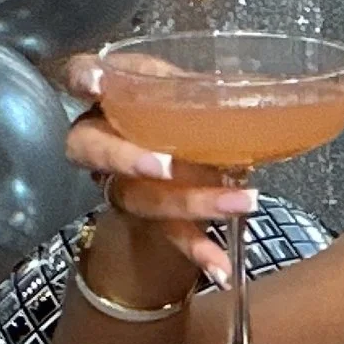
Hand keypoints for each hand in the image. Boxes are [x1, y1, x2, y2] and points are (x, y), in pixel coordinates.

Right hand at [61, 54, 246, 287]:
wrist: (190, 164)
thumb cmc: (185, 115)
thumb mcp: (192, 93)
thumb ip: (205, 91)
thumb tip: (264, 92)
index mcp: (115, 97)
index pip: (79, 76)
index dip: (81, 78)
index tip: (91, 84)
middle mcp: (103, 139)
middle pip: (91, 148)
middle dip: (124, 158)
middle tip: (164, 167)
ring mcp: (119, 182)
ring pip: (139, 195)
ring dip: (190, 202)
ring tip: (239, 203)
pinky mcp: (145, 216)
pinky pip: (168, 234)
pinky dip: (197, 249)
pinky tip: (221, 268)